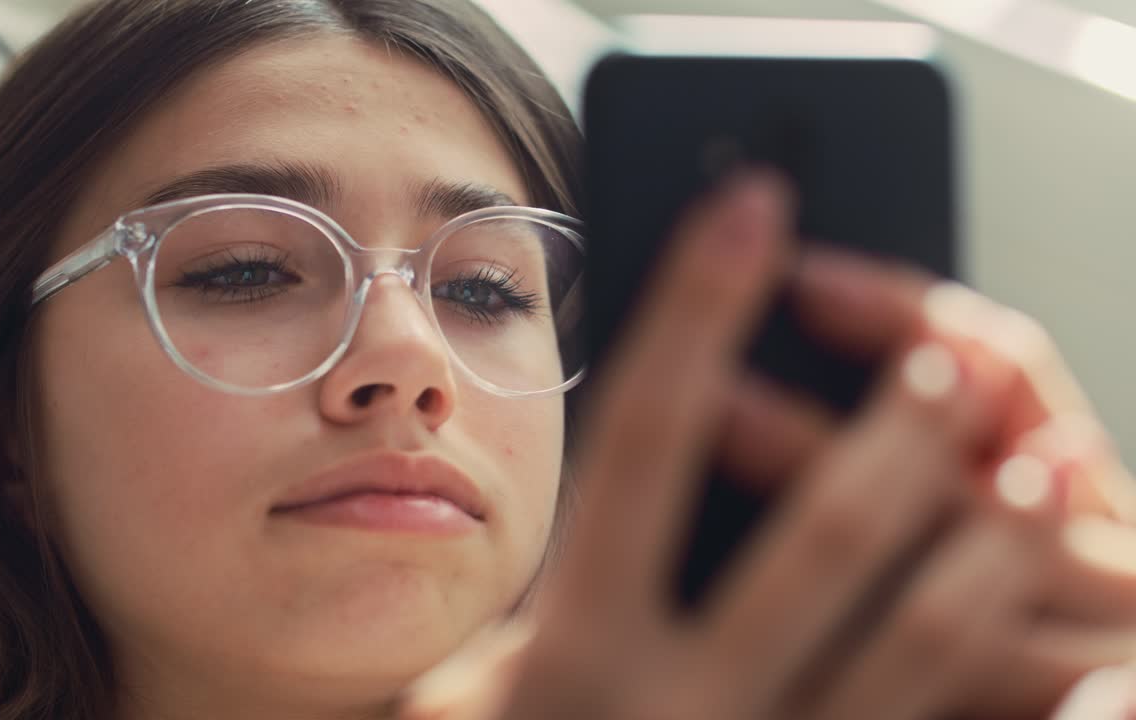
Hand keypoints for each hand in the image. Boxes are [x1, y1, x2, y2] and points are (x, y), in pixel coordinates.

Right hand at [397, 171, 1135, 718]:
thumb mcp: (465, 690)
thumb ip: (536, 596)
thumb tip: (607, 491)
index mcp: (570, 653)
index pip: (643, 434)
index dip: (696, 306)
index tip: (746, 205)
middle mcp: (675, 713)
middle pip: (820, 537)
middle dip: (895, 430)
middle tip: (948, 351)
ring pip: (913, 645)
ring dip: (989, 545)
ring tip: (1041, 468)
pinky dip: (1010, 678)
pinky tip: (1065, 635)